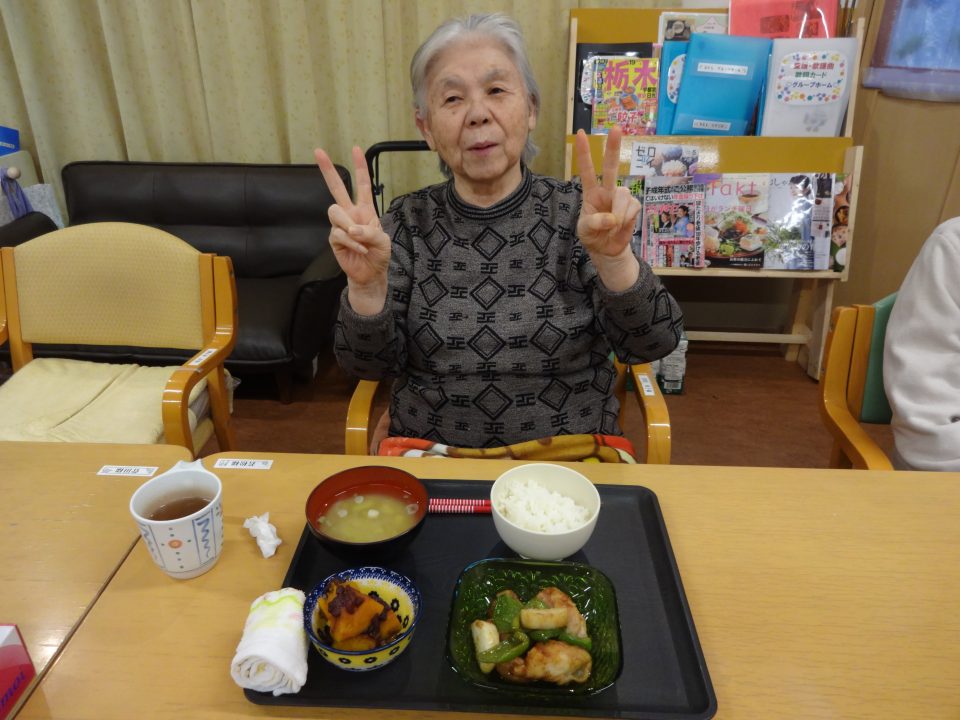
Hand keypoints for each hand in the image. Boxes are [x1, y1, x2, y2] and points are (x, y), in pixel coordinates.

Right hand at [315, 145, 390, 312]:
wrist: (371, 274)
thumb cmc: (379, 254)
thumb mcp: (383, 241)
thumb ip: (370, 231)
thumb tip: (352, 229)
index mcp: (365, 210)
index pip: (363, 185)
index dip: (360, 167)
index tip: (356, 148)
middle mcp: (350, 214)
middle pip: (336, 188)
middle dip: (327, 170)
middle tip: (318, 151)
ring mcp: (341, 226)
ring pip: (334, 212)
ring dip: (348, 224)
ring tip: (359, 239)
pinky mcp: (334, 239)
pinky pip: (338, 234)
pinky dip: (351, 242)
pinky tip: (360, 250)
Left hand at [574, 127, 640, 290]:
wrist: (607, 249)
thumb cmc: (592, 236)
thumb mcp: (585, 230)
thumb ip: (594, 223)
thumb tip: (612, 218)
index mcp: (591, 193)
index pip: (587, 170)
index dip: (583, 153)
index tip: (580, 134)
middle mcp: (607, 190)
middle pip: (611, 166)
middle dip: (613, 148)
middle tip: (616, 128)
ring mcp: (621, 197)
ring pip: (622, 195)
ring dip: (617, 212)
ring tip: (612, 225)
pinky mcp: (633, 206)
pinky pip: (631, 208)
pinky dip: (625, 220)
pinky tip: (621, 225)